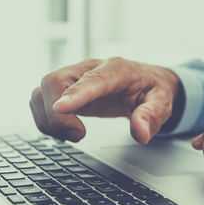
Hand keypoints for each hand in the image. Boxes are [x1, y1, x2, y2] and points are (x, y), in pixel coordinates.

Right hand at [30, 57, 179, 143]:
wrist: (145, 81)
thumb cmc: (152, 90)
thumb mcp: (162, 103)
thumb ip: (151, 116)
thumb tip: (140, 132)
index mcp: (116, 70)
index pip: (91, 79)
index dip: (74, 94)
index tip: (60, 109)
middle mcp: (89, 69)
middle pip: (54, 81)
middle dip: (57, 115)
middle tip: (78, 135)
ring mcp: (74, 77)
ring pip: (42, 92)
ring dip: (49, 120)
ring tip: (74, 134)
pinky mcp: (65, 88)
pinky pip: (41, 100)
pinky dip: (46, 120)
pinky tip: (65, 129)